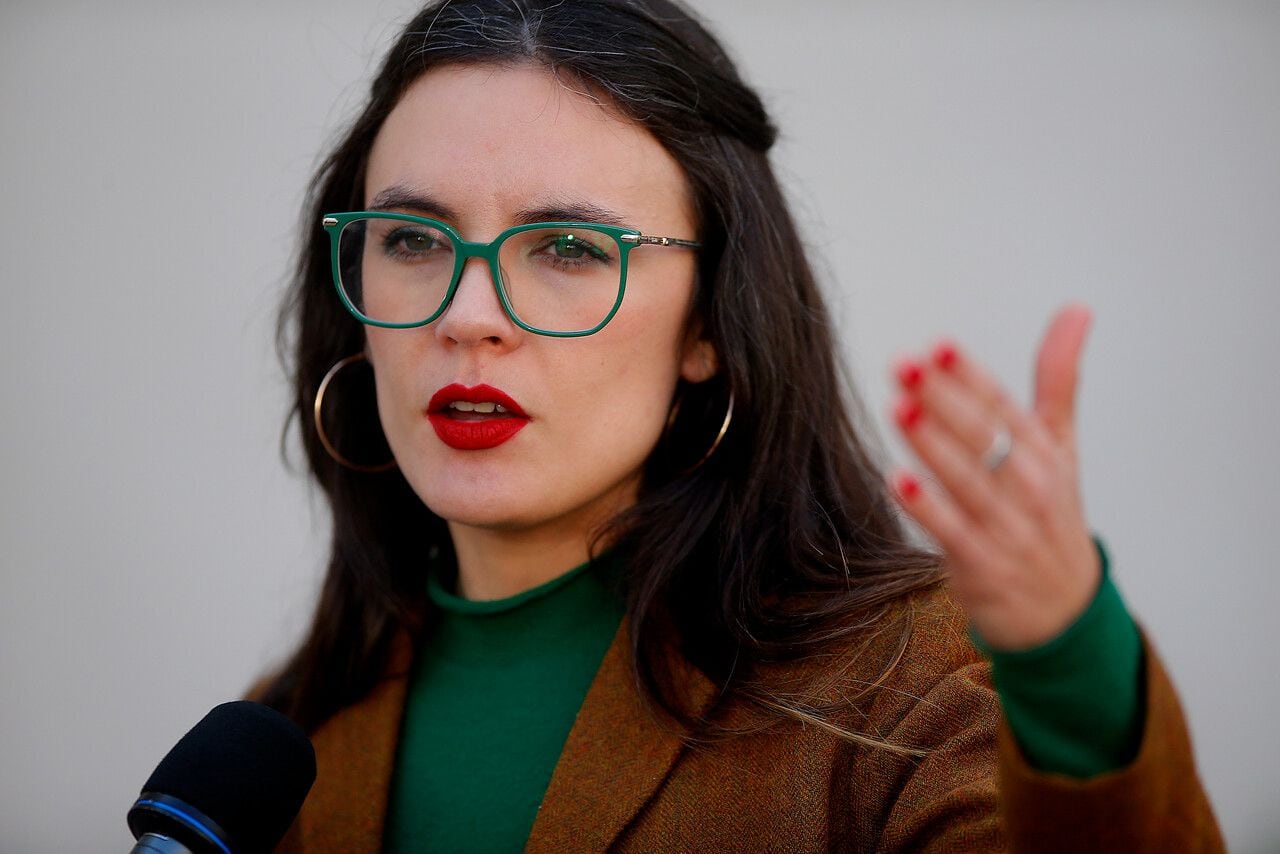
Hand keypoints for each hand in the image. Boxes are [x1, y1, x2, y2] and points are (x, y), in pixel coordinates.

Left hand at [887, 304, 1100, 650]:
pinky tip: (897, 480)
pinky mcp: (984, 566)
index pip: (1005, 406)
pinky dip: (928, 508)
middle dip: (943, 398)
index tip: (938, 345)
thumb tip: (1077, 308)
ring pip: (969, 481)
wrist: (1065, 613)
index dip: (970, 375)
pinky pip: (953, 533)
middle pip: (985, 437)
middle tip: (904, 365)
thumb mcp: (1062, 446)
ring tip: (898, 408)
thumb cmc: (1052, 516)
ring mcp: (1009, 528)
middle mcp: (1031, 487)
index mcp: (1045, 453)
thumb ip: (1058, 378)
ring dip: (932, 444)